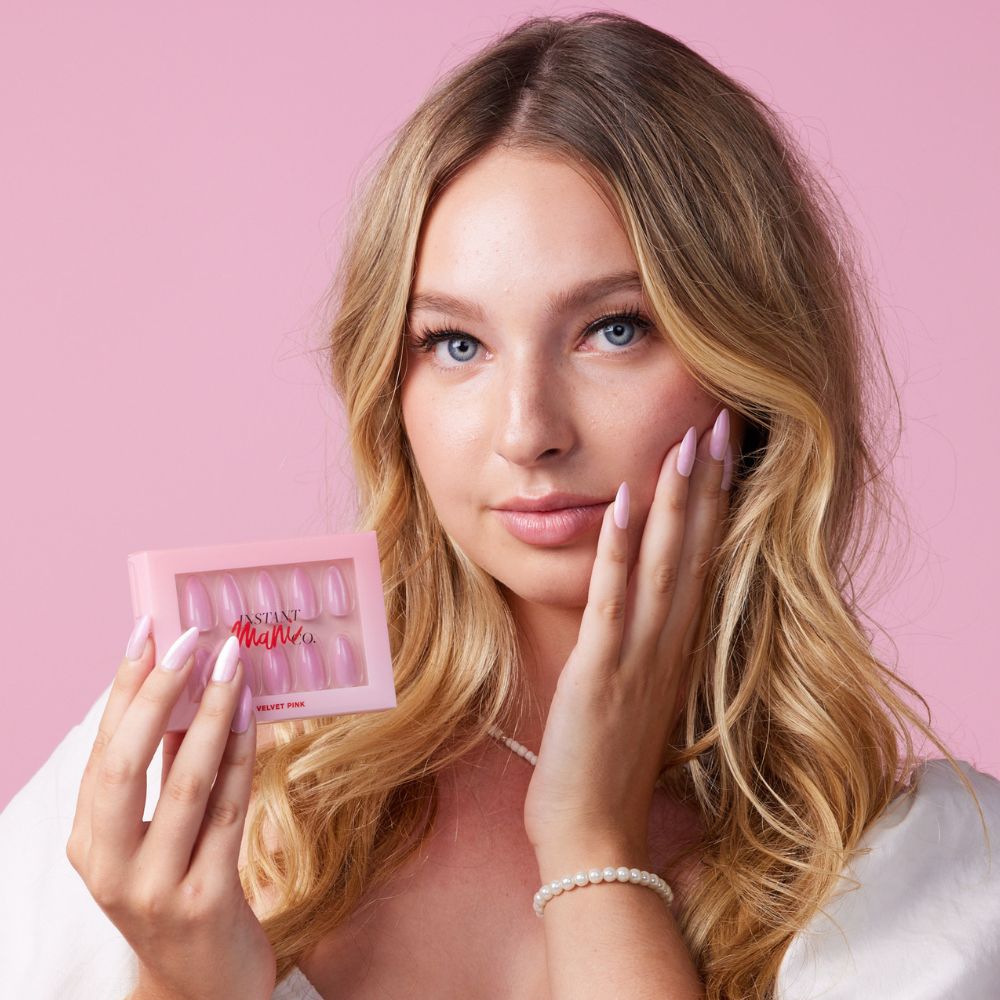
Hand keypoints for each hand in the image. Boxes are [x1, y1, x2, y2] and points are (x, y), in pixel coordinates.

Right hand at [66, 624, 275, 999]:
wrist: (203, 986)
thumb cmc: (180, 892)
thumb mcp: (155, 835)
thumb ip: (161, 771)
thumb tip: (185, 689)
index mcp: (87, 843)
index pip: (101, 749)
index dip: (124, 687)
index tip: (146, 630)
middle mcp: (108, 867)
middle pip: (124, 764)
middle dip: (157, 693)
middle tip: (189, 638)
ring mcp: (154, 888)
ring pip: (182, 783)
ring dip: (209, 714)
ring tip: (230, 663)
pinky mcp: (205, 900)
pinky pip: (226, 810)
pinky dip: (239, 756)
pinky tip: (252, 715)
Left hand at [523, 409, 732, 858]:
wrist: (593, 829)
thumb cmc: (607, 760)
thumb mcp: (634, 689)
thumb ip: (643, 642)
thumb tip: (636, 595)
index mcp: (677, 646)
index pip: (703, 560)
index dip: (714, 502)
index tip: (719, 448)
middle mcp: (670, 643)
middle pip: (695, 549)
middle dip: (705, 482)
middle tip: (717, 419)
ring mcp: (639, 656)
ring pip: (663, 565)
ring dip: (674, 502)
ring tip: (683, 443)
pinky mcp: (601, 672)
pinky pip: (612, 601)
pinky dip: (617, 552)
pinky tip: (621, 505)